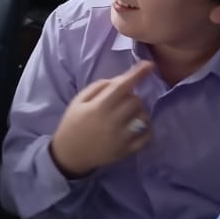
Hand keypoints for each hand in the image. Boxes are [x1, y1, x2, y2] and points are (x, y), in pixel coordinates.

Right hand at [49, 61, 154, 177]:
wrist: (70, 153)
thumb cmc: (73, 123)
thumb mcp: (79, 101)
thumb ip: (98, 87)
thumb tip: (120, 80)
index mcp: (100, 107)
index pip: (123, 86)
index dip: (138, 73)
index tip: (149, 64)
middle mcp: (113, 121)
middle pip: (136, 101)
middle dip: (132, 97)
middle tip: (122, 102)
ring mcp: (121, 137)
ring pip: (143, 117)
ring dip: (139, 112)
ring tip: (129, 115)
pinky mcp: (127, 150)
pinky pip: (146, 137)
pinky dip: (146, 130)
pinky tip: (138, 127)